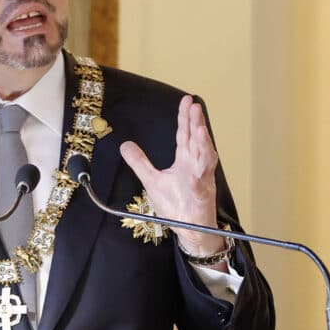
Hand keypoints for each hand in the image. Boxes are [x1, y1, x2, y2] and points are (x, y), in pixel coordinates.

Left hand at [120, 95, 226, 260]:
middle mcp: (195, 166)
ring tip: (200, 129)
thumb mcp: (152, 180)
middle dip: (196, 123)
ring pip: (205, 157)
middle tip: (194, 106)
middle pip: (196, 140)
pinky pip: (202, 183)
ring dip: (203, 143)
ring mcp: (201, 180)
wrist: (189, 229)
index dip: (185, 118)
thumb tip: (125, 145)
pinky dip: (199, 175)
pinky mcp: (203, 196)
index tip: (187, 100)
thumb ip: (140, 162)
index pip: (185, 134)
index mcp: (185, 160)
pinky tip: (196, 168)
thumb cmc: (176, 205)